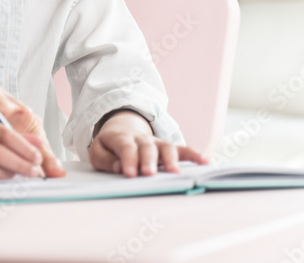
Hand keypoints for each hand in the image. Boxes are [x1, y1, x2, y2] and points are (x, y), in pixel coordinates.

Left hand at [89, 110, 207, 176]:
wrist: (122, 128)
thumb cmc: (110, 146)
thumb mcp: (98, 152)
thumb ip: (106, 161)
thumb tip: (120, 168)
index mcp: (121, 138)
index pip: (125, 147)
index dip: (128, 160)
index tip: (129, 174)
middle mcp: (142, 139)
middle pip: (147, 148)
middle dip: (148, 161)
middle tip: (149, 174)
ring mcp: (157, 143)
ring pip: (166, 148)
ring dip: (171, 160)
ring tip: (175, 173)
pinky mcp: (169, 148)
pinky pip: (183, 150)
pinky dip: (195, 155)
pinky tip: (205, 163)